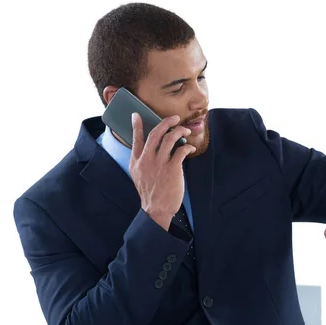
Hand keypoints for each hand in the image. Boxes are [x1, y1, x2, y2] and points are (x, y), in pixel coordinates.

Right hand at [129, 113, 195, 229]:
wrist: (156, 209)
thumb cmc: (149, 193)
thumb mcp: (137, 176)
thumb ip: (140, 161)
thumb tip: (147, 149)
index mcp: (137, 161)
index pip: (136, 139)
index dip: (136, 125)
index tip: (136, 115)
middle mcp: (147, 159)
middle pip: (155, 133)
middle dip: (166, 122)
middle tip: (174, 118)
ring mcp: (159, 163)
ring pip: (170, 138)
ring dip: (179, 131)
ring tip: (185, 131)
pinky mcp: (172, 168)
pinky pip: (181, 150)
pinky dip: (187, 146)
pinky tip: (190, 148)